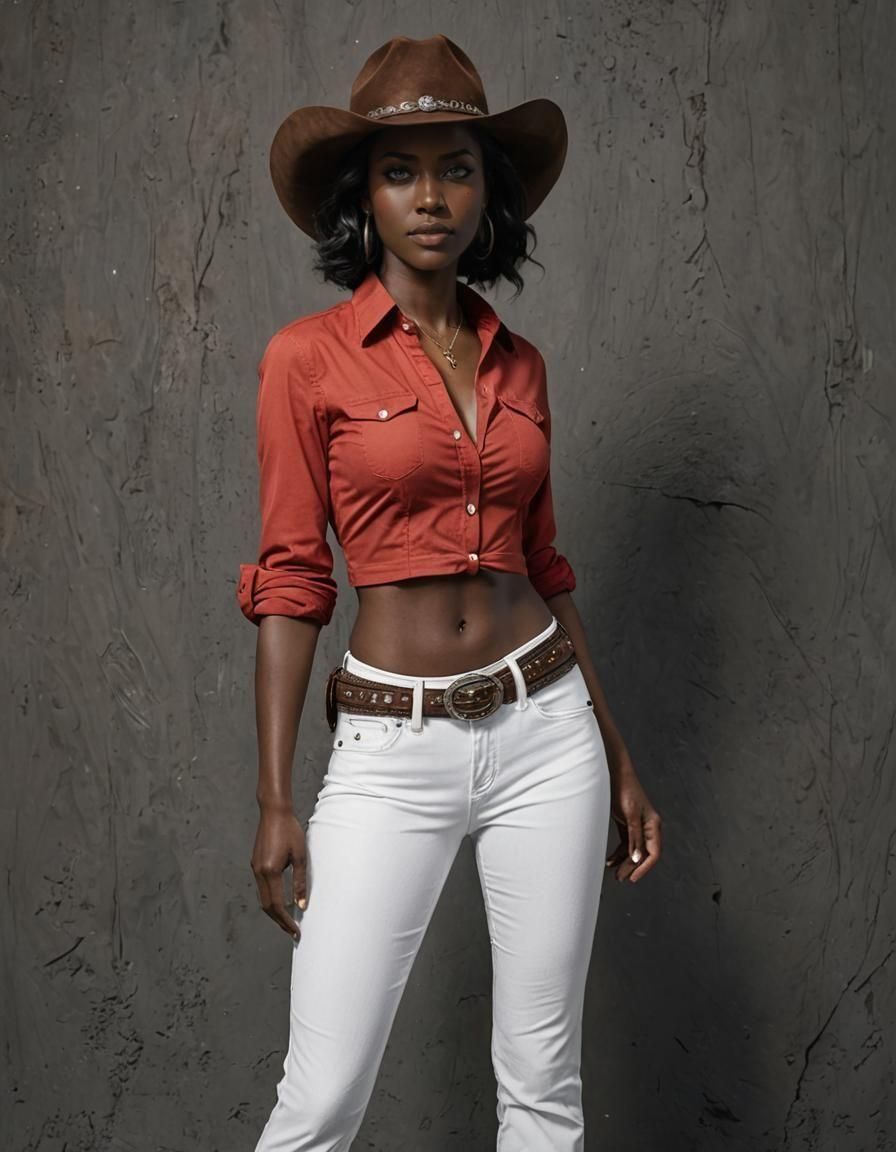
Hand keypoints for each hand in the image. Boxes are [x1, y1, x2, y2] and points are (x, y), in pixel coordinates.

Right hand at [251, 806, 308, 938]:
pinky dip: (271, 899)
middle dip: (279, 921)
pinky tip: (281, 901)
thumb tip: (302, 905)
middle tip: (292, 931)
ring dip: (274, 911)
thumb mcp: (300, 856)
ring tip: (288, 920)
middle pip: (267, 906)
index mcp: (270, 872)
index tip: (296, 931)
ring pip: (262, 898)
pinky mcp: (256, 864)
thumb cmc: (289, 830)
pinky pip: (262, 888)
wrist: (274, 812)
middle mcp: (259, 872)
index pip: (277, 905)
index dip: (286, 921)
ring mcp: (255, 868)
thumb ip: (300, 882)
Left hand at [604, 755, 661, 882]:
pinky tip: (610, 860)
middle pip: (643, 853)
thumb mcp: (629, 815)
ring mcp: (638, 826)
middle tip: (621, 878)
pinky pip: (626, 843)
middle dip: (632, 867)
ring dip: (625, 862)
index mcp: (653, 825)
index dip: (644, 867)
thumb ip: (634, 837)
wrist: (614, 774)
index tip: (633, 877)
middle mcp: (648, 827)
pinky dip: (619, 853)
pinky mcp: (628, 824)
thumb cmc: (624, 790)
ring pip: (634, 850)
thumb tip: (638, 858)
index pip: (654, 853)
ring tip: (615, 873)